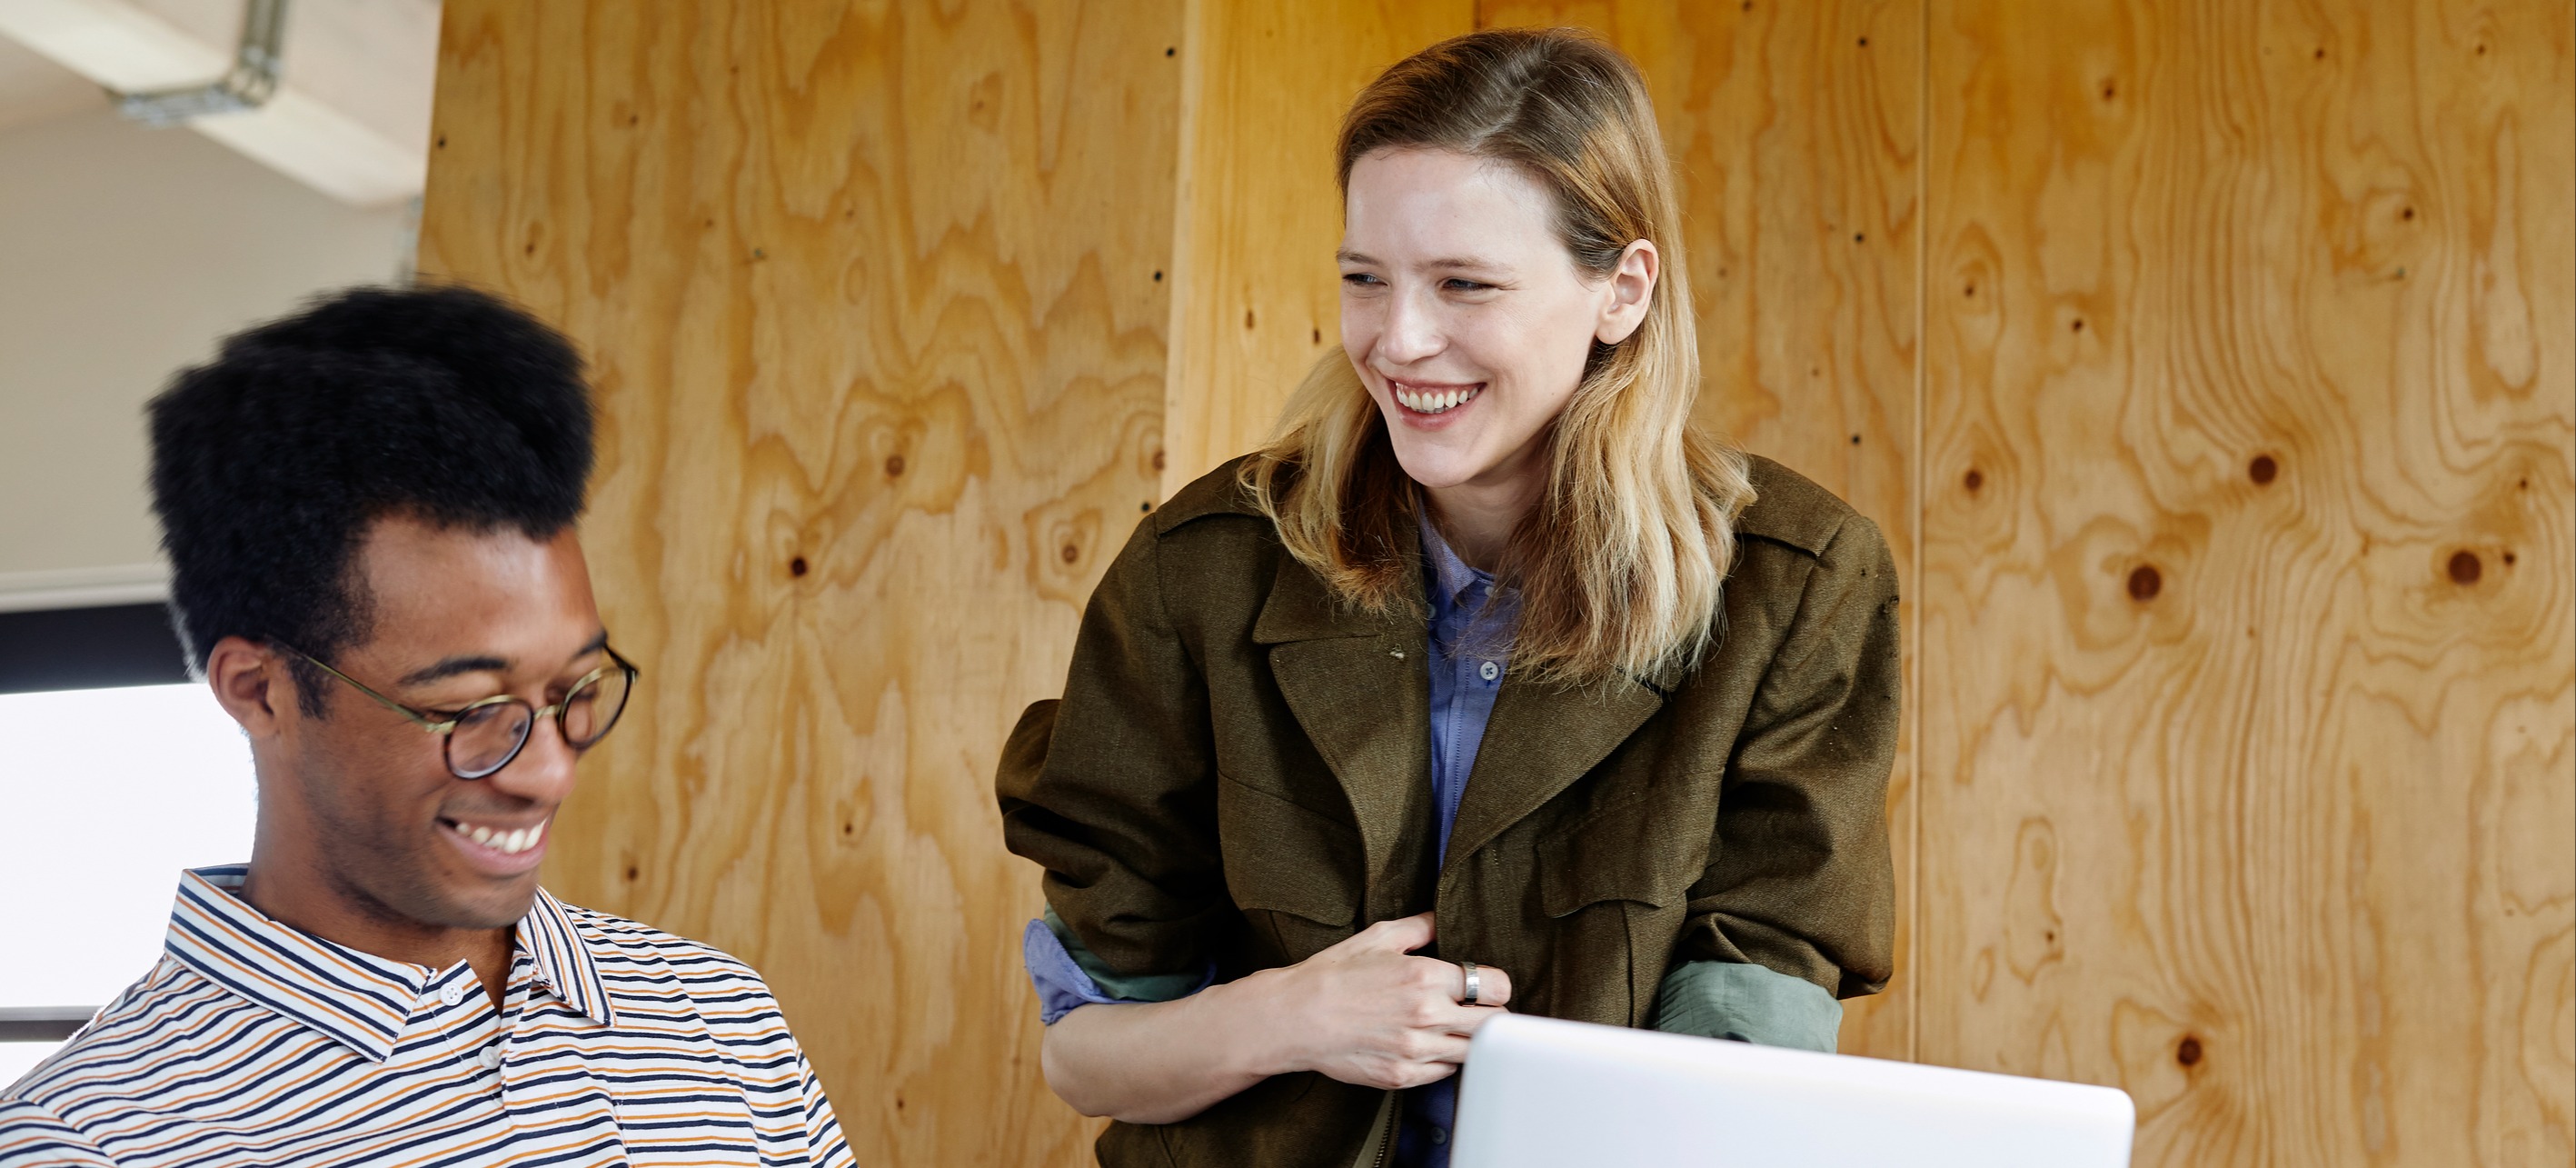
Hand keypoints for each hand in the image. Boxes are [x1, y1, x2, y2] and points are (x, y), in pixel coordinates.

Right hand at [1241, 912, 1513, 1090]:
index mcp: (1427, 977)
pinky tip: (1429, 1043)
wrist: (1295, 1017)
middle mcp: (1428, 1016)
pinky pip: (1446, 1072)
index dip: (1495, 984)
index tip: (1485, 984)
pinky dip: (1445, 1059)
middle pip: (1495, 1024)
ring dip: (1470, 1039)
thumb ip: (1420, 927)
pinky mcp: (1403, 1075)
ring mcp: (1416, 1051)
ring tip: (1454, 1027)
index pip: (1496, 987)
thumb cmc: (1333, 974)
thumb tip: (1442, 920)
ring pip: (1474, 1052)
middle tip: (1477, 1008)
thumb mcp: (1378, 937)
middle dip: (1491, 1013)